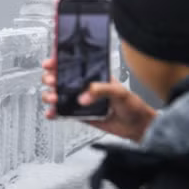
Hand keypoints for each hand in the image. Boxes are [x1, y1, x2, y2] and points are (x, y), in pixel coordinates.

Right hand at [40, 57, 156, 141]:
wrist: (137, 127)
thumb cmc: (133, 105)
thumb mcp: (119, 91)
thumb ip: (101, 89)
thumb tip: (83, 96)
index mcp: (93, 75)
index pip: (72, 65)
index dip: (58, 62)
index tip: (51, 63)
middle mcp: (83, 86)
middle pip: (59, 78)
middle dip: (50, 78)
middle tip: (52, 80)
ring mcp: (79, 100)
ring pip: (57, 94)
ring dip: (50, 95)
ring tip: (53, 98)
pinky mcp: (78, 114)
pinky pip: (62, 113)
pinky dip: (54, 113)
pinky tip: (52, 112)